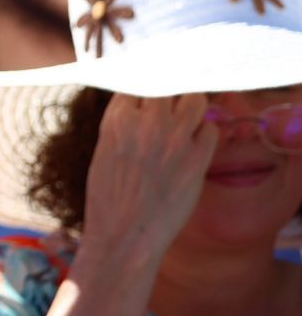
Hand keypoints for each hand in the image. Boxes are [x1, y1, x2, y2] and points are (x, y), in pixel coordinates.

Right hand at [81, 93, 216, 262]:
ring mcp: (175, 139)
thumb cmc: (109, 196)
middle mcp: (147, 123)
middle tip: (170, 106)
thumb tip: (142, 106)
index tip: (148, 95)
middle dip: (169, 94)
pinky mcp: (198, 159)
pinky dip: (204, 132)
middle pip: (168, 84)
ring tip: (186, 119)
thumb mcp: (105, 149)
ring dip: (191, 105)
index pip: (137, 82)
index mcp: (117, 119)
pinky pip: (210, 129)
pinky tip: (194, 144)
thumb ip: (123, 124)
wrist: (126, 233)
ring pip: (195, 99)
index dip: (144, 88)